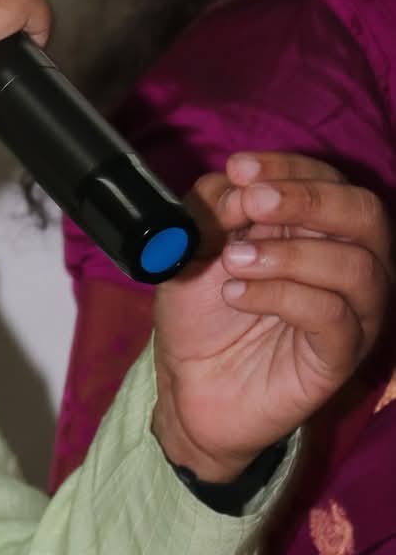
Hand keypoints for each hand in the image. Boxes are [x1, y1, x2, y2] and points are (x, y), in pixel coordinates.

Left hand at [151, 152, 391, 482]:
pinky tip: (236, 295)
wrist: (188, 387)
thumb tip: (240, 185)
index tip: (239, 169)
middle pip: (365, 214)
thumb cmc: (202, 314)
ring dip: (289, 254)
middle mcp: (348, 266)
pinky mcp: (339, 358)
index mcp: (316, 230)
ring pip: (358, 267)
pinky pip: (334, 318)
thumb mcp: (195, 247)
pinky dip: (283, 296)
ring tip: (234, 260)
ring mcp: (351, 314)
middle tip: (253, 205)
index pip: (328, 180)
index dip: (288, 167)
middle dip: (308, 199)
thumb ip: (216, 209)